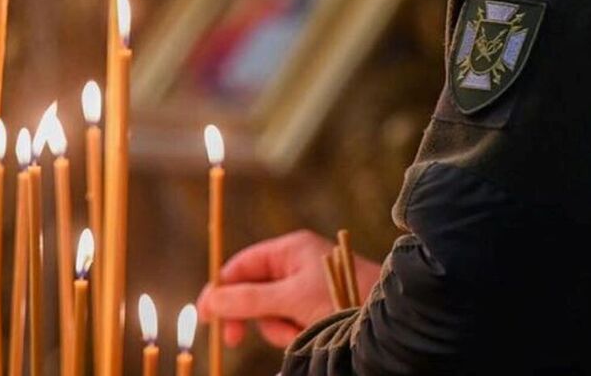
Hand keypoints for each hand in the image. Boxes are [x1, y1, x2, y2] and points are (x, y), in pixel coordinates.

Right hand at [197, 229, 381, 348]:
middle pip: (252, 292)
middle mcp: (295, 266)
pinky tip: (308, 335)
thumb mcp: (290, 299)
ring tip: (298, 331)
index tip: (205, 316)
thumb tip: (211, 301)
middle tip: (235, 339)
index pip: (241, 265)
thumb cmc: (342, 296)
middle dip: (252, 316)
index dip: (220, 289)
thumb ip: (248, 300)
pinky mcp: (314, 310)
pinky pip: (288, 324)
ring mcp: (304, 289)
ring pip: (270, 314)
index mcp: (289, 250)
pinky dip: (293, 334)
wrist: (385, 318)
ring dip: (278, 329)